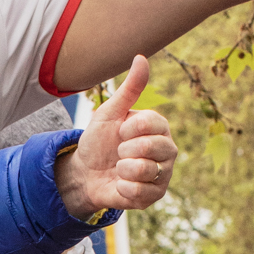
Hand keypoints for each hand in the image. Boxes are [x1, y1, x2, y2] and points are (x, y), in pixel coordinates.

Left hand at [57, 56, 175, 220]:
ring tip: (120, 168)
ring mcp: (163, 174)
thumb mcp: (110, 112)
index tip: (120, 132)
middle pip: (150, 147)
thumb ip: (129, 89)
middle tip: (119, 152)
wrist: (85, 173)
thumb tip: (141, 57)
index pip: (149, 123)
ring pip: (144, 170)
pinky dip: (122, 188)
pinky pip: (138, 192)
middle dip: (124, 150)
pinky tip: (120, 184)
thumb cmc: (99, 141)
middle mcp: (168, 149)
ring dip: (122, 170)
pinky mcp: (155, 196)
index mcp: (160, 127)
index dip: (126, 129)